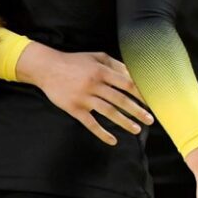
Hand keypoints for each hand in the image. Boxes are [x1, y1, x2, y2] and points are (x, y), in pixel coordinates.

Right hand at [16, 42, 153, 144]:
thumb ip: (116, 64)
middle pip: (120, 100)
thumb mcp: (97, 57)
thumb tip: (133, 74)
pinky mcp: (74, 109)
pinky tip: (112, 140)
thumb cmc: (75, 62)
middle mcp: (94, 84)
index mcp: (102, 71)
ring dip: (124, 122)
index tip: (150, 102)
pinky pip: (90, 123)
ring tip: (136, 130)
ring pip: (108, 112)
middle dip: (137, 111)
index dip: (140, 94)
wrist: (47, 68)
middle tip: (150, 120)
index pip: (126, 84)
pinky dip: (102, 133)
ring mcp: (84, 98)